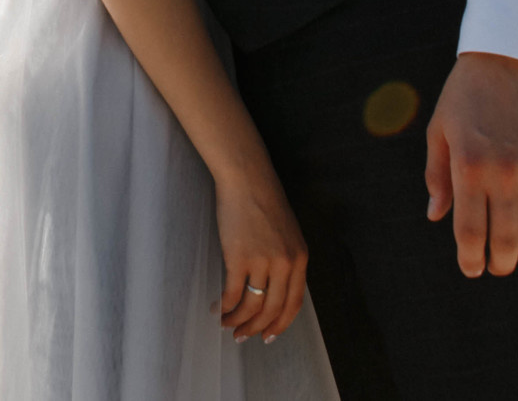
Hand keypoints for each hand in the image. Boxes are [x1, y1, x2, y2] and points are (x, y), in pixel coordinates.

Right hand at [213, 164, 307, 342]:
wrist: (247, 180)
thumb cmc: (264, 202)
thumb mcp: (287, 234)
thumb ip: (286, 261)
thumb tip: (275, 289)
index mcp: (300, 259)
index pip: (293, 304)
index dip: (280, 324)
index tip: (268, 336)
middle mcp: (284, 264)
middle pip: (273, 310)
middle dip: (256, 329)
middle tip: (243, 337)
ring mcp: (262, 261)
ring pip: (252, 305)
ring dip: (238, 321)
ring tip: (226, 325)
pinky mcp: (239, 257)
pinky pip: (233, 293)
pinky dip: (225, 306)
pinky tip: (218, 309)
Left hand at [424, 51, 517, 277]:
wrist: (508, 61)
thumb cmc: (465, 96)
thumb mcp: (439, 131)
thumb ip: (437, 176)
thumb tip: (436, 217)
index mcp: (469, 169)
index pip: (470, 232)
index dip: (471, 259)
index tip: (471, 269)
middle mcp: (504, 175)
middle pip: (507, 241)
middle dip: (500, 264)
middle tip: (496, 267)